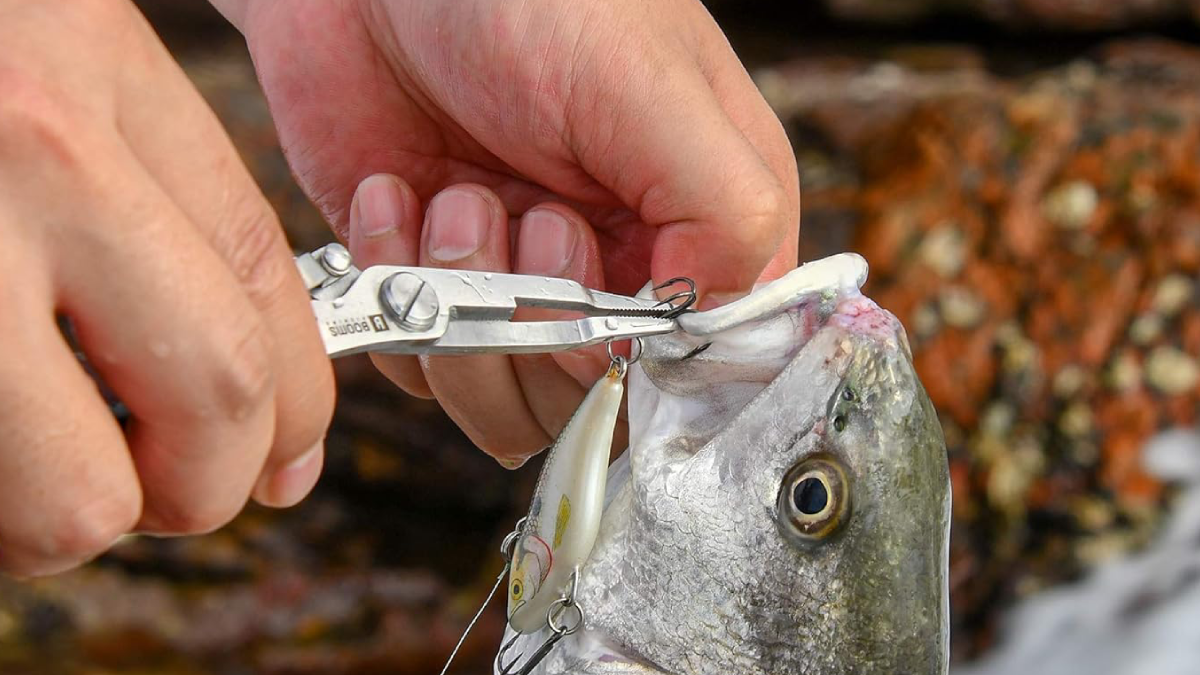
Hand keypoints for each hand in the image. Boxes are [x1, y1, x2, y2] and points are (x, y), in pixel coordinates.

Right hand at [0, 0, 333, 575]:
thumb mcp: (41, 52)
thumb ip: (149, 196)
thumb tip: (256, 412)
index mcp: (88, 67)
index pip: (269, 280)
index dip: (298, 402)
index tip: (280, 458)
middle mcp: (25, 154)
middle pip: (216, 395)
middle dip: (201, 481)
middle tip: (154, 483)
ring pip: (69, 500)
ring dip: (62, 516)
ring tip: (26, 465)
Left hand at [216, 0, 798, 461]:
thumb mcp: (647, 84)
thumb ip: (720, 207)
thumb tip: (708, 323)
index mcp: (703, 225)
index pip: (710, 364)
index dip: (652, 366)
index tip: (608, 317)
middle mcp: (616, 269)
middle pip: (598, 403)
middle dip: (543, 329)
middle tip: (528, 219)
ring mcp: (520, 284)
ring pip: (502, 405)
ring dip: (464, 314)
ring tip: (453, 199)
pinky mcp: (435, 283)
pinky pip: (417, 362)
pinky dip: (397, 291)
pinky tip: (397, 195)